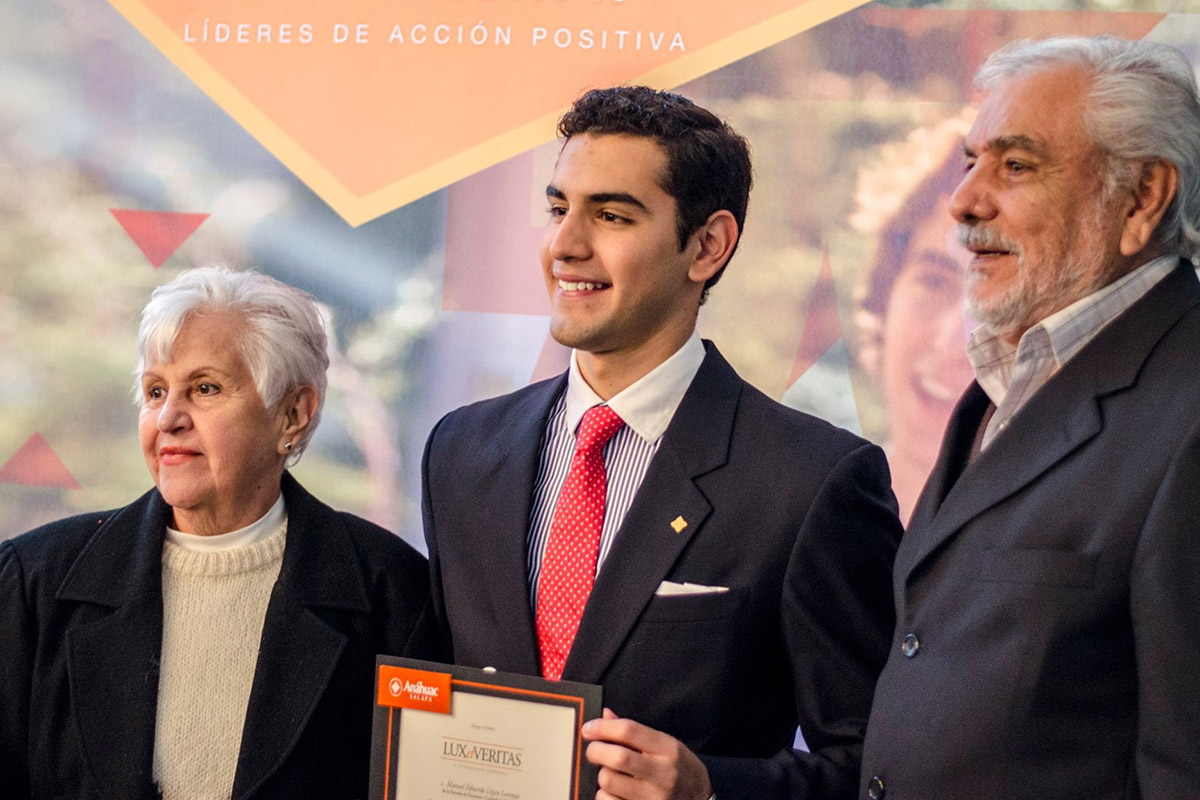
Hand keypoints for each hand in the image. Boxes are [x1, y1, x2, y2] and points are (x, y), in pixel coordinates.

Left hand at [581, 709, 712, 799]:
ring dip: (601, 775)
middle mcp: (663, 774)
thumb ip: (635, 732)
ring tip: (609, 772)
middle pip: (617, 757)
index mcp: (668, 749)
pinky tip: (613, 791)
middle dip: (595, 751)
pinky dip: (604, 795)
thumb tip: (605, 716)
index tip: (588, 728)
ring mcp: (653, 798)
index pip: (629, 731)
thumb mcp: (666, 744)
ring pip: (609, 782)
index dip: (603, 727)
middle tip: (592, 750)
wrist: (700, 799)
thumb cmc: (680, 768)